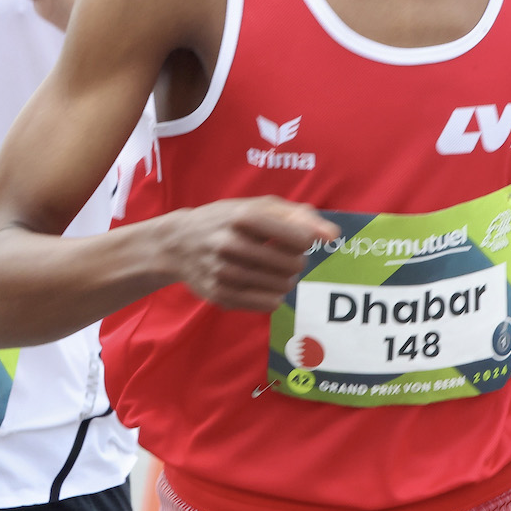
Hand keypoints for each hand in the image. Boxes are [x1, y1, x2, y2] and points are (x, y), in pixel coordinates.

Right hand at [164, 197, 339, 310]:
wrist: (178, 243)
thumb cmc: (227, 220)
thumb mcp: (258, 206)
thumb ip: (298, 215)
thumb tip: (332, 236)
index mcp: (244, 216)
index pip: (300, 238)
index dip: (305, 241)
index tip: (294, 238)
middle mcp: (231, 243)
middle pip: (293, 265)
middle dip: (295, 262)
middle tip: (281, 256)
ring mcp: (223, 272)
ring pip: (281, 287)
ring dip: (285, 280)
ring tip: (272, 270)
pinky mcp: (220, 295)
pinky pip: (267, 304)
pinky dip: (273, 296)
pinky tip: (262, 284)